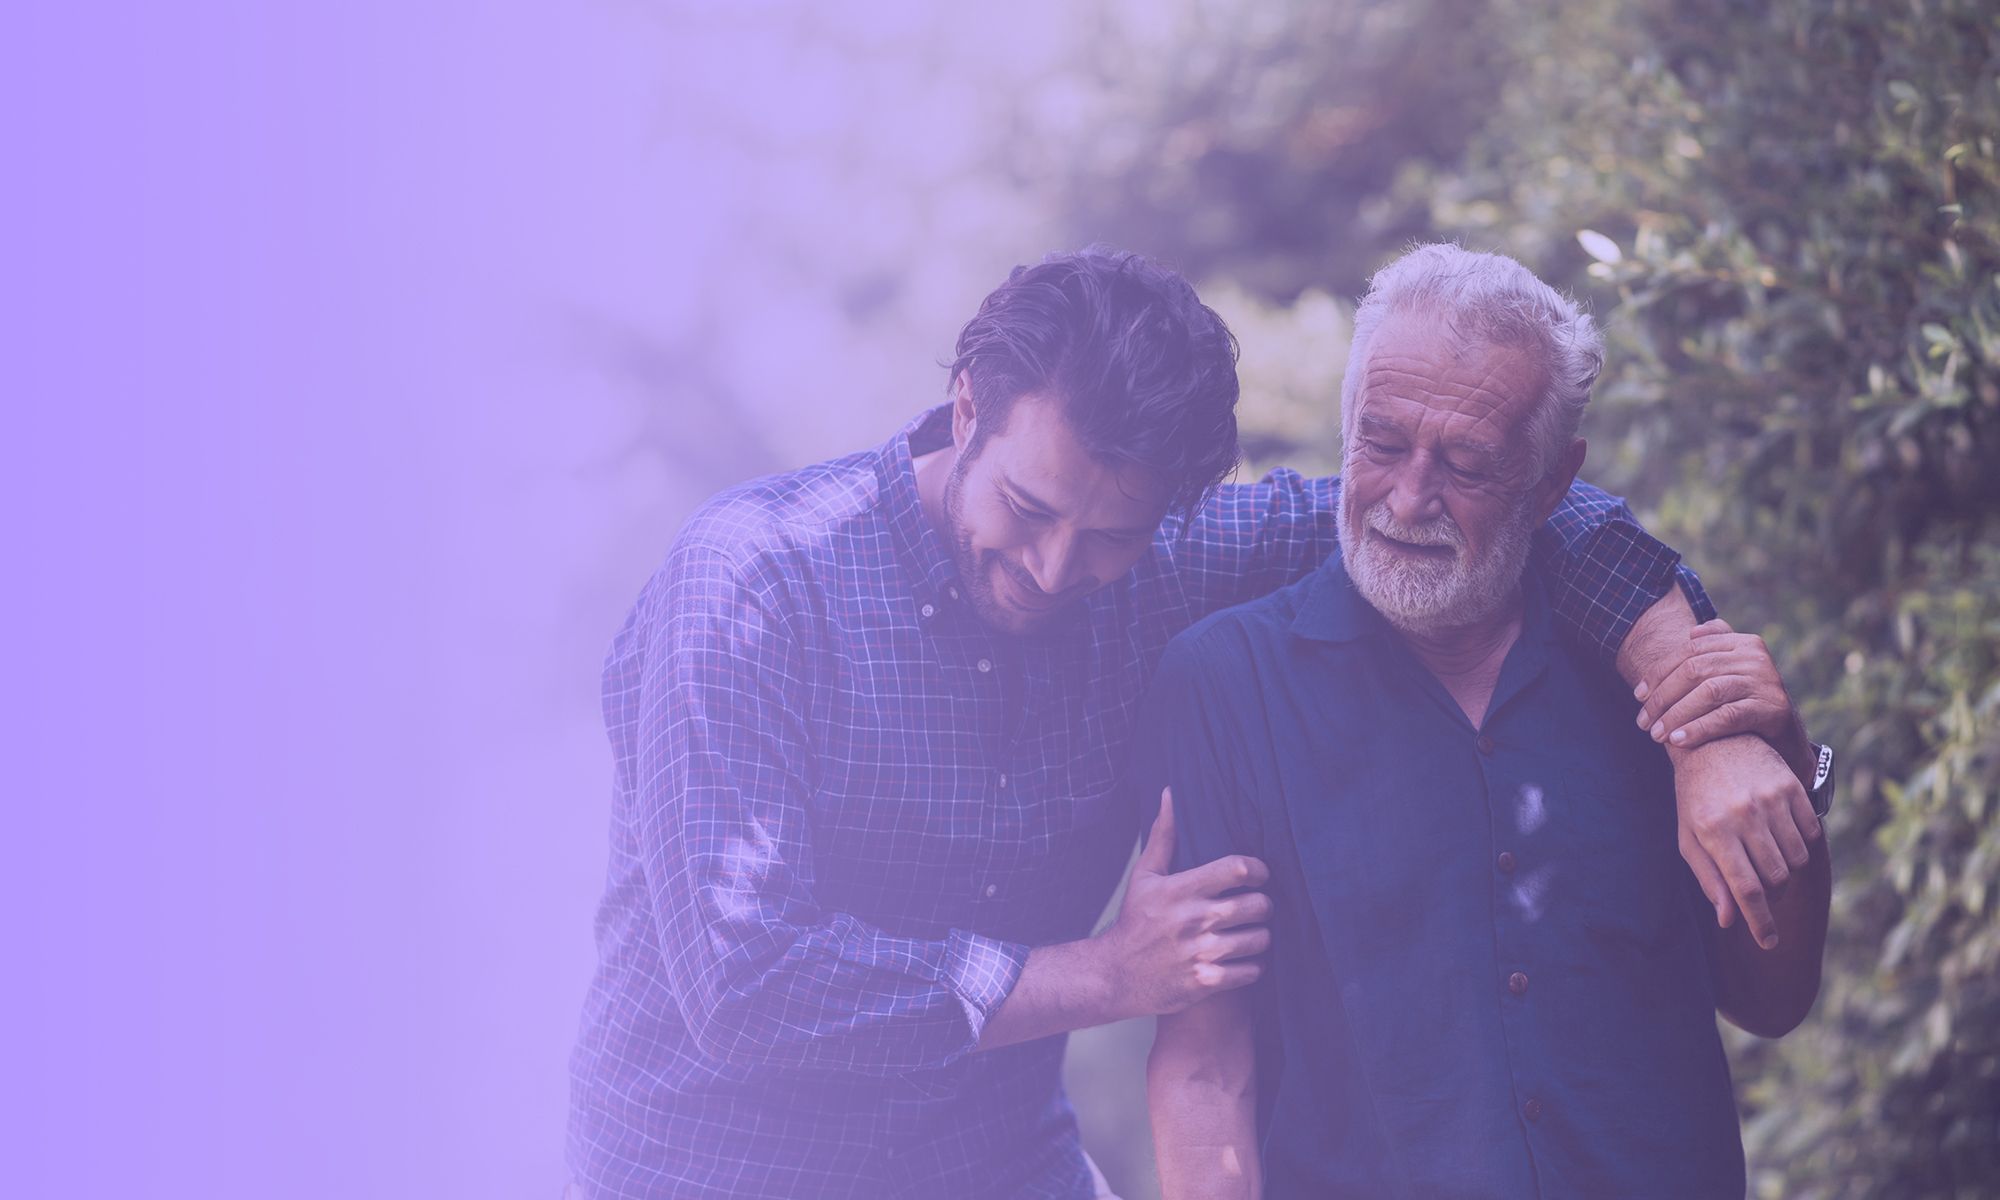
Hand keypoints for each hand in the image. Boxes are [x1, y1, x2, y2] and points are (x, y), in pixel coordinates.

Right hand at [1097, 788, 1271, 1018]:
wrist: (1115, 976)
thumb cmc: (1135, 921)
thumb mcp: (1144, 877)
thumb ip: (1164, 836)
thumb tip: (1170, 794)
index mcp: (1180, 889)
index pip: (1237, 869)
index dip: (1257, 869)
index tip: (1257, 875)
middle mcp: (1193, 920)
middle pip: (1257, 905)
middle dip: (1264, 904)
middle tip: (1257, 906)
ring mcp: (1200, 953)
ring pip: (1260, 939)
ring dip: (1260, 936)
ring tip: (1250, 934)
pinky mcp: (1206, 982)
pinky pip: (1252, 971)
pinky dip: (1252, 966)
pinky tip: (1240, 959)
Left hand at [1633, 619, 1809, 772]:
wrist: (1786, 739)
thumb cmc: (1746, 704)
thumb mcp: (1730, 673)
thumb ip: (1712, 650)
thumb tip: (1691, 632)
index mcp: (1742, 642)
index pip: (1689, 651)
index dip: (1659, 673)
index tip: (1638, 696)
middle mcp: (1756, 656)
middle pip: (1695, 670)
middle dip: (1663, 697)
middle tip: (1644, 722)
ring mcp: (1766, 681)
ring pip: (1709, 692)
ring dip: (1676, 714)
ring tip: (1657, 735)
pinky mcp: (1773, 708)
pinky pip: (1728, 716)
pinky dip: (1699, 728)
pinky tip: (1678, 740)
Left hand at [1671, 734, 1820, 947]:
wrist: (1711, 742)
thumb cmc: (1695, 798)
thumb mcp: (1690, 838)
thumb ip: (1709, 879)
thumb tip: (1729, 919)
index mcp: (1713, 830)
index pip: (1745, 889)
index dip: (1759, 921)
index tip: (1768, 942)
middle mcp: (1744, 814)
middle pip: (1775, 878)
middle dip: (1771, 894)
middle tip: (1761, 889)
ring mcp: (1770, 799)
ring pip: (1796, 860)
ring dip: (1785, 870)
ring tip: (1766, 859)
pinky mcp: (1791, 787)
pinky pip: (1810, 835)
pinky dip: (1800, 845)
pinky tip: (1780, 837)